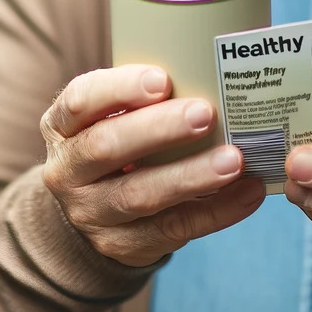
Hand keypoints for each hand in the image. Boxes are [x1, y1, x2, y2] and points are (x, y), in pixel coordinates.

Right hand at [40, 64, 264, 267]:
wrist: (95, 209)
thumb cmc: (120, 138)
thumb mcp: (114, 113)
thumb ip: (148, 94)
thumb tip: (219, 67)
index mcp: (63, 125)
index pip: (80, 101)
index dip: (120, 89)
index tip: (163, 79)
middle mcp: (67, 170)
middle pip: (106, 147)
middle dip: (160, 129)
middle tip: (205, 114)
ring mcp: (91, 213)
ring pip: (139, 195)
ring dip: (191, 176)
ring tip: (234, 160)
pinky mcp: (123, 245)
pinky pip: (172, 228)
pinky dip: (216, 210)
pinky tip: (248, 192)